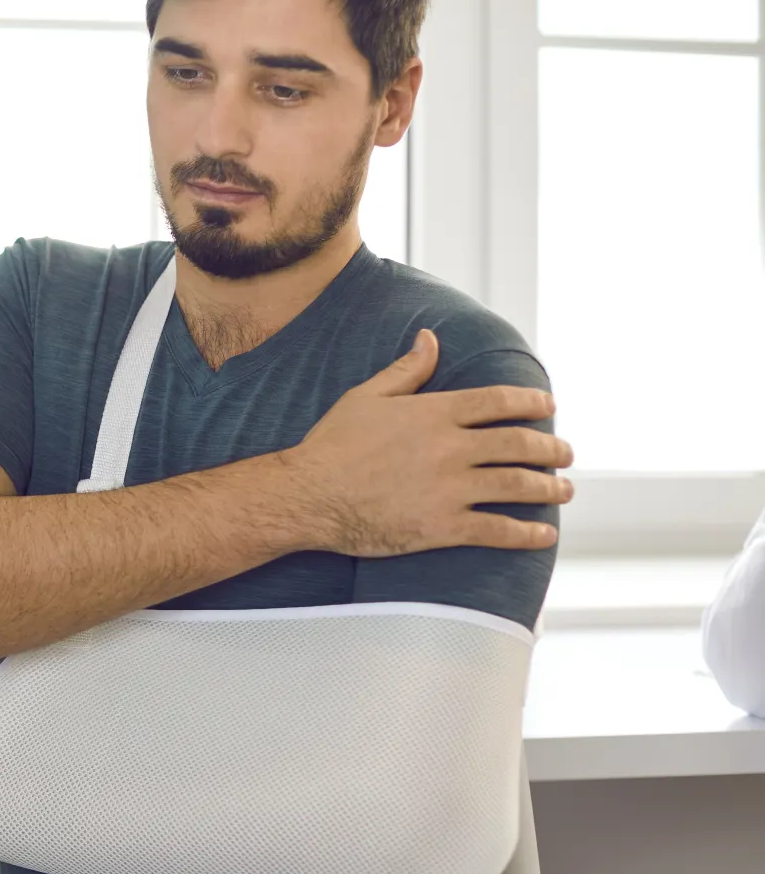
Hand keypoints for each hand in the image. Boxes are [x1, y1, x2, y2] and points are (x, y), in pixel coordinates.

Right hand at [283, 329, 575, 557]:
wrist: (307, 496)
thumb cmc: (331, 445)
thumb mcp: (366, 397)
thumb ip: (406, 370)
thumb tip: (431, 338)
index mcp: (434, 413)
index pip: (499, 401)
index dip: (532, 402)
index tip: (549, 405)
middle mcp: (450, 448)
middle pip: (521, 444)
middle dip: (552, 449)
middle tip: (565, 454)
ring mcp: (449, 489)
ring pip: (518, 486)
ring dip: (550, 489)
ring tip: (563, 490)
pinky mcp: (442, 527)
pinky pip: (497, 530)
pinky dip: (527, 533)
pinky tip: (543, 535)